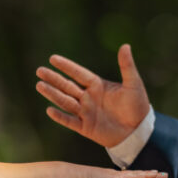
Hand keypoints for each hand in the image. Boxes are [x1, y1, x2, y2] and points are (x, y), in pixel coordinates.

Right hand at [36, 44, 150, 146]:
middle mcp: (88, 98)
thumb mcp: (133, 84)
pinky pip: (70, 121)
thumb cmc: (137, 106)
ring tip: (39, 85)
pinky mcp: (86, 128)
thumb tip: (125, 45)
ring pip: (65, 102)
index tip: (53, 58)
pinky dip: (60, 116)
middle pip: (67, 86)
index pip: (78, 74)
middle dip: (54, 79)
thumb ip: (126, 66)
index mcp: (97, 85)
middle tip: (39, 70)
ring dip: (53, 94)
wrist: (138, 131)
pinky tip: (49, 110)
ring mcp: (86, 113)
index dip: (66, 66)